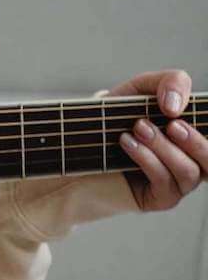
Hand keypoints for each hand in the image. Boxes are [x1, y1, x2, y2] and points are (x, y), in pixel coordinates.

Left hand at [107, 69, 207, 211]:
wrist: (85, 138)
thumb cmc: (121, 113)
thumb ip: (170, 82)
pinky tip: (128, 143)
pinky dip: (147, 158)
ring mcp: (179, 181)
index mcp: (197, 133)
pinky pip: (165, 181)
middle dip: (195, 141)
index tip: (181, 114)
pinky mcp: (160, 197)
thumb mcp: (145, 87)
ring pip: (188, 171)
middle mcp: (194, 159)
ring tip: (138, 128)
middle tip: (171, 124)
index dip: (206, 127)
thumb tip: (176, 106)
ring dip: (163, 147)